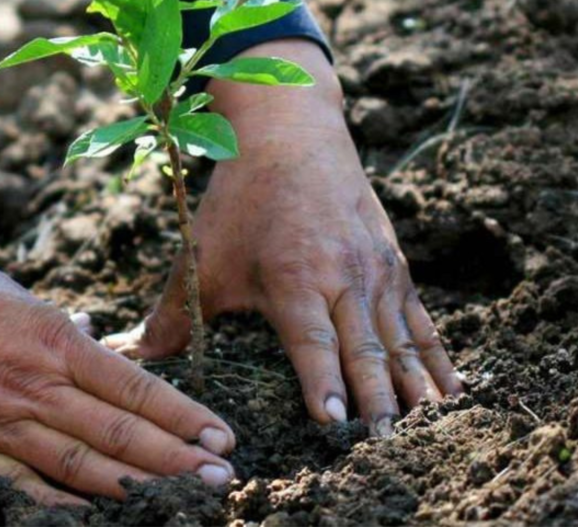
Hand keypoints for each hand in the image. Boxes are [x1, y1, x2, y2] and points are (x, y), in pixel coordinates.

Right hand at [0, 198, 235, 505]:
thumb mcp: (11, 291)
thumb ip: (55, 328)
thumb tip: (93, 342)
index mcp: (50, 337)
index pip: (133, 385)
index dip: (182, 415)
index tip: (220, 436)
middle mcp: (31, 383)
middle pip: (119, 431)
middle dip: (177, 459)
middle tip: (222, 479)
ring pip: (80, 466)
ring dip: (137, 487)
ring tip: (182, 501)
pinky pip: (19, 491)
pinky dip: (61, 509)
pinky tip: (96, 520)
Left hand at [105, 41, 461, 434]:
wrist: (292, 134)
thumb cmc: (242, 201)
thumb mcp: (203, 255)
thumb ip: (172, 314)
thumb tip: (124, 355)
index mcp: (293, 278)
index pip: (312, 341)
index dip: (323, 382)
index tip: (336, 423)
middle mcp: (343, 277)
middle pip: (366, 348)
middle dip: (379, 399)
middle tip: (387, 444)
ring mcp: (376, 271)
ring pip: (402, 339)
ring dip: (416, 386)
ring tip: (429, 430)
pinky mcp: (395, 266)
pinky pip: (422, 320)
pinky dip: (438, 357)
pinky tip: (453, 391)